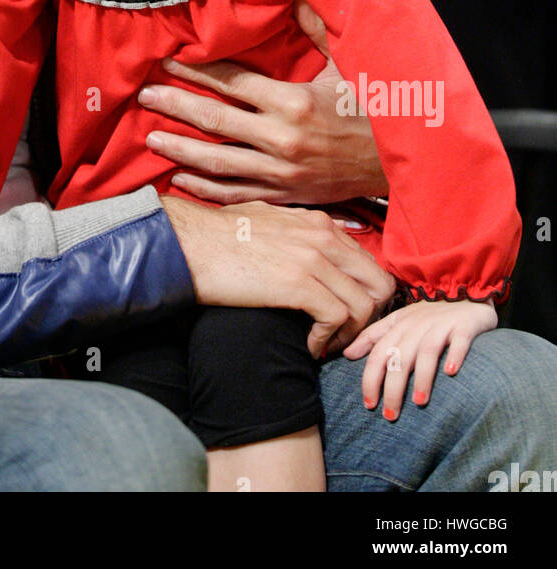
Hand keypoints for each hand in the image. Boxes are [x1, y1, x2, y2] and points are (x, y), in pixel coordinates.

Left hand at [143, 0, 387, 204]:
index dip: (196, 71)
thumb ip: (317, 28)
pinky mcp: (285, 196)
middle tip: (144, 97)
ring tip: (150, 138)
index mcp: (293, 101)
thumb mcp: (348, 63)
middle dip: (174, 106)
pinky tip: (179, 179)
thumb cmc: (373, 109)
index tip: (167, 62)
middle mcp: (282, 138)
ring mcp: (280, 172)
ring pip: (216, 162)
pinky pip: (236, 194)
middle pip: (214, 120)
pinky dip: (205, 189)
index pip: (231, 83)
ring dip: (180, 149)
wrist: (399, 164)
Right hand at [160, 196, 394, 356]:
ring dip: (348, 334)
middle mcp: (323, 236)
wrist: (189, 243)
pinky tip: (308, 346)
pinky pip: (338, 319)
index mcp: (317, 222)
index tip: (345, 315)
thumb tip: (310, 248)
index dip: (363, 295)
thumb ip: (296, 232)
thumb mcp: (266, 222)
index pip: (367, 263)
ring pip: (365, 305)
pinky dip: (327, 340)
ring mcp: (313, 258)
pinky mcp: (300, 284)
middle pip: (378, 284)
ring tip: (324, 345)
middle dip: (368, 317)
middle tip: (343, 335)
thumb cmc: (218, 237)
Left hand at [342, 298, 497, 419]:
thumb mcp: (398, 321)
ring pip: (426, 351)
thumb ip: (373, 337)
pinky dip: (455, 355)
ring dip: (422, 377)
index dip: (370, 378)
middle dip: (393, 387)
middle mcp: (417, 326)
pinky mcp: (464, 326)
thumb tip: (347, 354)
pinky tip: (451, 372)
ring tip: (419, 402)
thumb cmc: (428, 315)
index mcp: (398, 326)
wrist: (465, 295)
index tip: (369, 404)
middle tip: (390, 415)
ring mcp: (441, 326)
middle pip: (399, 357)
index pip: (378, 353)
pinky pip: (459, 341)